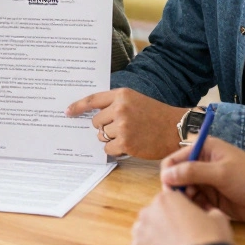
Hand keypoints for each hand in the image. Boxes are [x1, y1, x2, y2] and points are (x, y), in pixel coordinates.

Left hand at [65, 89, 186, 158]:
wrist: (177, 128)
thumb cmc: (157, 115)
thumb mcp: (136, 100)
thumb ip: (116, 104)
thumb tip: (95, 119)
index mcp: (122, 95)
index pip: (92, 99)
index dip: (77, 106)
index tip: (67, 112)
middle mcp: (120, 108)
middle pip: (96, 122)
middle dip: (105, 127)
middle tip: (122, 128)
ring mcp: (122, 126)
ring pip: (102, 136)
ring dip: (111, 139)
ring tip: (130, 135)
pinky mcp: (126, 143)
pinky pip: (109, 148)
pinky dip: (116, 149)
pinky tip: (131, 145)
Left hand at [131, 189, 234, 244]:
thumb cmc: (211, 242)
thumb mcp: (217, 218)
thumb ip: (205, 212)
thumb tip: (206, 216)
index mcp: (165, 200)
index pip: (167, 201)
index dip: (177, 212)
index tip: (184, 223)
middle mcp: (148, 214)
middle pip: (152, 217)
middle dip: (163, 226)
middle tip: (179, 240)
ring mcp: (140, 236)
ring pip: (144, 236)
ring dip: (155, 242)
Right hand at [159, 137, 244, 224]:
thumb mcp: (221, 173)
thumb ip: (193, 172)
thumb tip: (166, 175)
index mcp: (204, 149)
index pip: (174, 160)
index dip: (169, 174)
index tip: (172, 190)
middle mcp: (203, 165)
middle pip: (177, 178)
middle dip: (177, 191)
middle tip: (188, 202)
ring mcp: (208, 183)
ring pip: (185, 193)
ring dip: (187, 203)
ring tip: (198, 210)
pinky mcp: (214, 200)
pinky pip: (196, 205)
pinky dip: (196, 210)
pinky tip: (206, 215)